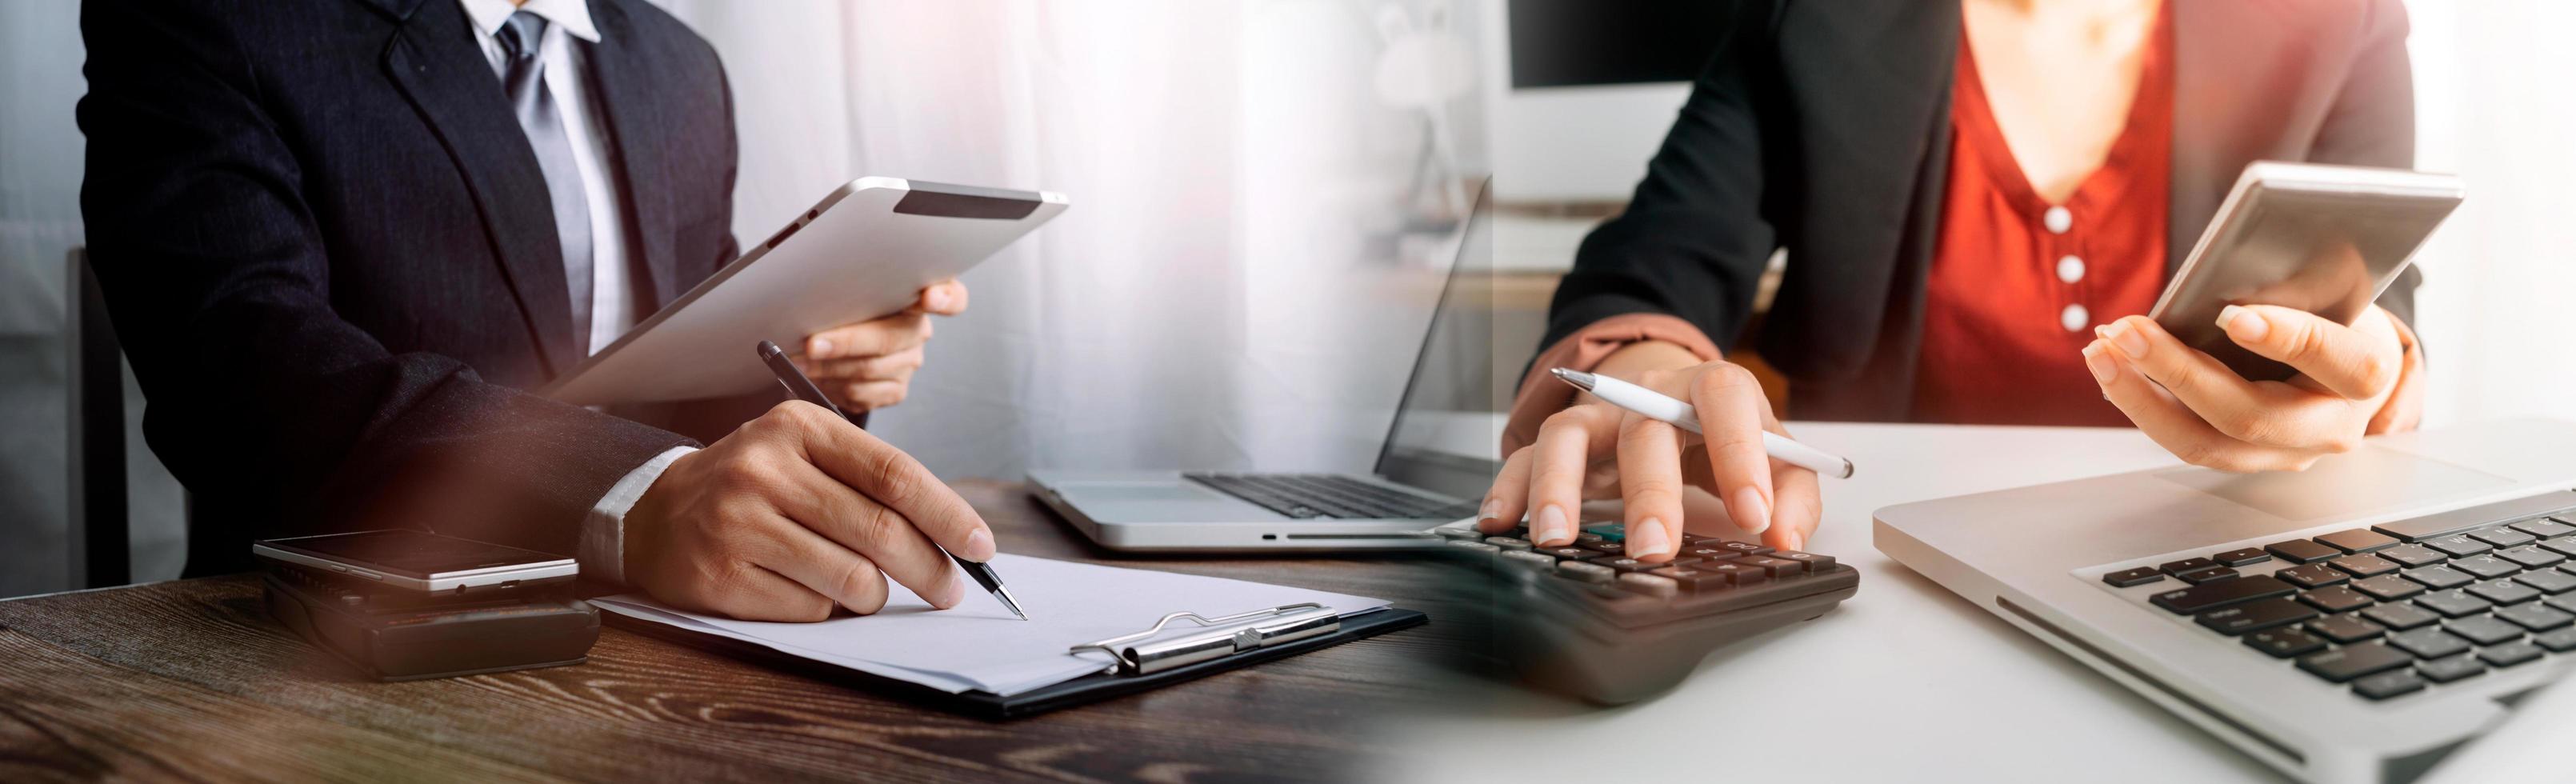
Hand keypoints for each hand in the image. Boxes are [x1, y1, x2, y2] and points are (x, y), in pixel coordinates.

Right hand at [623, 400, 996, 621]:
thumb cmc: (753, 486)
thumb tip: (954, 538)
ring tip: (865, 588)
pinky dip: (827, 610)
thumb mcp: (805, 455)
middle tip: (949, 591)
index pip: (894, 474)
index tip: (981, 547)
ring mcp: (739, 523)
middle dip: (931, 570)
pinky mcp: (721, 576)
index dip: (947, 515)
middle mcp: (765, 469)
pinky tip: (807, 590)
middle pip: (880, 532)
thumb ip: (872, 483)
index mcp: (799, 428)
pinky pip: (811, 609)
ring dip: (874, 596)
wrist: (655, 514)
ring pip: (851, 579)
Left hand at [796, 279, 969, 411]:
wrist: (834, 337)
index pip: (952, 297)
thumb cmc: (840, 303)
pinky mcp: (895, 390)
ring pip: (870, 370)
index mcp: (917, 293)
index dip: (943, 298)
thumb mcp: (848, 286)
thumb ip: (847, 287)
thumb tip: (814, 294)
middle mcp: (919, 330)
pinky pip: (863, 394)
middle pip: (890, 339)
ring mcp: (910, 362)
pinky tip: (813, 377)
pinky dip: (832, 387)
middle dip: (846, 342)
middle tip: (811, 344)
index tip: (928, 298)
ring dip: (828, 368)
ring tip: (796, 362)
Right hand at [1478, 348, 1822, 561]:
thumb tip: (1786, 540)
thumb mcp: (1780, 458)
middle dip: (1649, 493)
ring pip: (1566, 435)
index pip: (1723, 401)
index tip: (1752, 516)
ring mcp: (1598, 415)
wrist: (1677, 398)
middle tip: (1655, 550)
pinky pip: (1523, 457)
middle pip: (1642, 429)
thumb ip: (1793, 497)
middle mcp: (1649, 394)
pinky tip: (1499, 524)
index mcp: (1709, 389)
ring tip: (1557, 538)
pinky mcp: (1564, 442)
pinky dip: (1508, 489)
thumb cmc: (1727, 436)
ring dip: (1558, 486)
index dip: (1739, 454)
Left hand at [2085, 304, 2416, 472]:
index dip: (2287, 339)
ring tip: (2102, 350)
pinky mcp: (2244, 459)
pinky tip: (2112, 367)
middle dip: (2178, 372)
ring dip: (2140, 397)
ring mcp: (2284, 453)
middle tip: (2128, 331)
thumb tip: (2224, 267)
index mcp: (2365, 376)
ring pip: (2203, 443)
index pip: (2337, 363)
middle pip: (2248, 415)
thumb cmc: (2338, 316)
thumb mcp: (2336, 293)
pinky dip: (2141, 404)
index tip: (2232, 316)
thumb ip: (2297, 285)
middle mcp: (2329, 427)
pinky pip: (2185, 440)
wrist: (2349, 369)